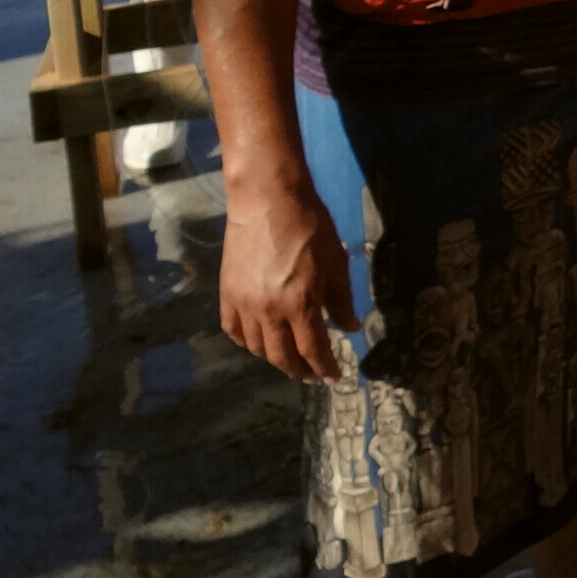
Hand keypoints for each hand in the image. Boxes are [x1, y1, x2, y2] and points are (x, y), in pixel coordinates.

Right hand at [220, 177, 356, 381]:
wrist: (267, 200)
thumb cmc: (310, 227)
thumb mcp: (336, 262)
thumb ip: (342, 299)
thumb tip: (350, 328)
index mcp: (300, 304)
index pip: (313, 349)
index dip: (325, 367)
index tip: (334, 377)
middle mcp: (268, 311)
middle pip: (283, 356)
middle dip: (300, 371)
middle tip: (313, 376)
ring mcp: (243, 304)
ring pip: (257, 348)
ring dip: (275, 359)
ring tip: (289, 360)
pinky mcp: (226, 294)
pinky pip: (234, 330)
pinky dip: (247, 342)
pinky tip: (259, 342)